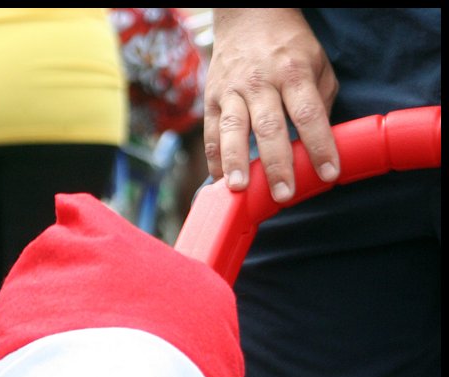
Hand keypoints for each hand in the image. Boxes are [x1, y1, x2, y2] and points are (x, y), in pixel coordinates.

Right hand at [204, 9, 339, 199]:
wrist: (249, 15)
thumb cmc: (289, 48)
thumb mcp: (318, 64)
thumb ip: (320, 103)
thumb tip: (317, 147)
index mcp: (294, 72)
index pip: (309, 114)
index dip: (319, 146)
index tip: (328, 173)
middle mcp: (261, 81)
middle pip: (269, 127)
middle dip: (276, 164)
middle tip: (283, 194)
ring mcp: (233, 90)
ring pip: (233, 129)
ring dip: (235, 162)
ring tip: (239, 189)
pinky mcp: (212, 97)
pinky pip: (211, 132)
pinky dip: (215, 159)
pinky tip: (219, 181)